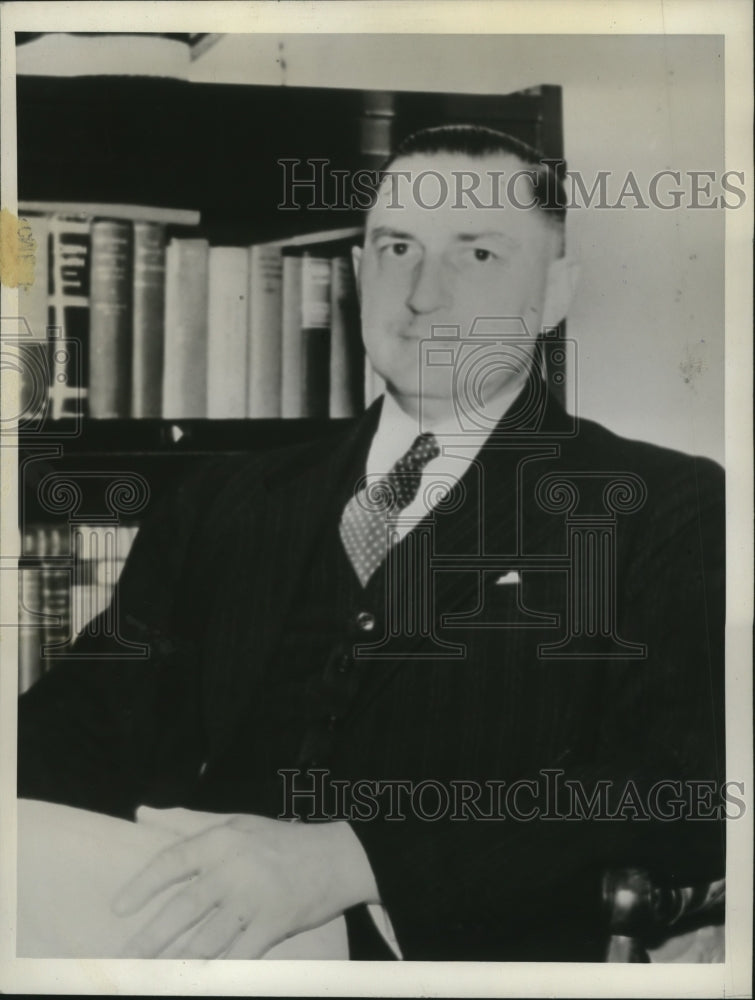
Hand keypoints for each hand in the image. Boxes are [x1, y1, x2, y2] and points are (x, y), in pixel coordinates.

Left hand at [111, 812, 378, 957]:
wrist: (338, 856)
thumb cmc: (281, 840)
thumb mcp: (237, 822)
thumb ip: (188, 823)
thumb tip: (143, 814)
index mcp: (221, 840)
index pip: (171, 862)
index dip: (142, 886)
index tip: (119, 909)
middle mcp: (234, 868)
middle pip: (182, 910)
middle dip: (149, 938)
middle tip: (124, 958)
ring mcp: (254, 899)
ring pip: (205, 940)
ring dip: (176, 962)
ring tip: (152, 976)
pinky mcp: (273, 925)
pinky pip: (238, 957)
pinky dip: (217, 972)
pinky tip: (200, 981)